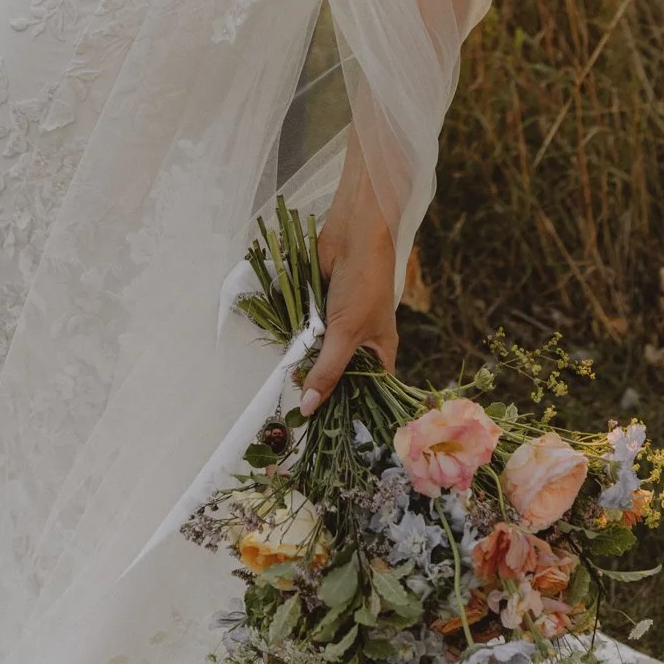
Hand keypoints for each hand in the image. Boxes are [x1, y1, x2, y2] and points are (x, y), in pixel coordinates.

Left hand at [303, 188, 397, 412]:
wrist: (353, 233)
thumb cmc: (364, 283)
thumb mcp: (347, 333)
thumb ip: (327, 370)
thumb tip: (308, 408)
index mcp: (380, 352)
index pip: (370, 391)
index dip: (352, 409)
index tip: (329, 430)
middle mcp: (360, 342)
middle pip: (341, 376)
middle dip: (322, 389)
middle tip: (300, 416)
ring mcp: (338, 326)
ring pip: (320, 356)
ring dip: (306, 366)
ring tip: (287, 394)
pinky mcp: (319, 311)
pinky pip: (307, 335)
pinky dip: (297, 343)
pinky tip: (283, 361)